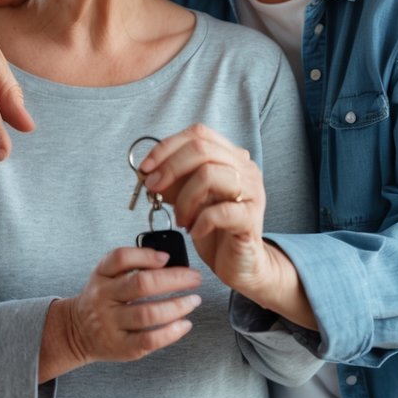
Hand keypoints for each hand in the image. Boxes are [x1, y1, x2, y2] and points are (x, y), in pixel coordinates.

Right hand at [39, 248, 202, 381]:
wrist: (77, 331)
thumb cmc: (102, 300)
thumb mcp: (106, 275)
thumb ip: (131, 264)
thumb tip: (166, 260)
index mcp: (102, 276)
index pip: (120, 258)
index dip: (146, 255)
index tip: (166, 257)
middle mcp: (104, 298)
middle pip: (140, 285)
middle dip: (174, 279)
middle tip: (195, 278)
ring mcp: (111, 324)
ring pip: (147, 314)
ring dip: (177, 306)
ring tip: (194, 300)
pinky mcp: (120, 346)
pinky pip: (148, 340)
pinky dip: (171, 332)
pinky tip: (184, 324)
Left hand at [139, 125, 268, 292]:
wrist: (241, 263)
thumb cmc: (215, 229)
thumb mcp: (189, 199)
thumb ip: (174, 181)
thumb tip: (147, 171)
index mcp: (232, 158)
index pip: (199, 134)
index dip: (167, 146)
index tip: (145, 167)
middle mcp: (246, 169)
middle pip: (202, 149)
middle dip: (170, 168)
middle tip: (153, 189)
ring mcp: (252, 192)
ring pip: (209, 175)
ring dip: (185, 198)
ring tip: (181, 219)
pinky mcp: (250, 219)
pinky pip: (220, 211)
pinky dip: (200, 221)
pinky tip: (195, 231)